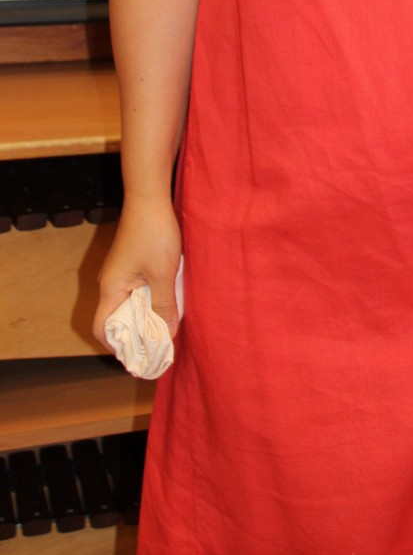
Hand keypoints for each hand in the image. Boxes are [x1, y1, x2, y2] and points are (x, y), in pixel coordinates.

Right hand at [93, 195, 182, 345]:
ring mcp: (119, 272)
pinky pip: (135, 290)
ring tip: (165, 328)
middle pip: (115, 319)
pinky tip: (166, 302)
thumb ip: (164, 306)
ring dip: (144, 317)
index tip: (140, 357)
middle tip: (158, 346)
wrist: (149, 197)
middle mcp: (109, 283)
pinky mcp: (130, 263)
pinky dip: (148, 301)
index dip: (118, 347)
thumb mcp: (163, 274)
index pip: (102, 329)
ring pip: (127, 304)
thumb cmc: (154, 234)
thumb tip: (167, 336)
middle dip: (135, 335)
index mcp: (110, 289)